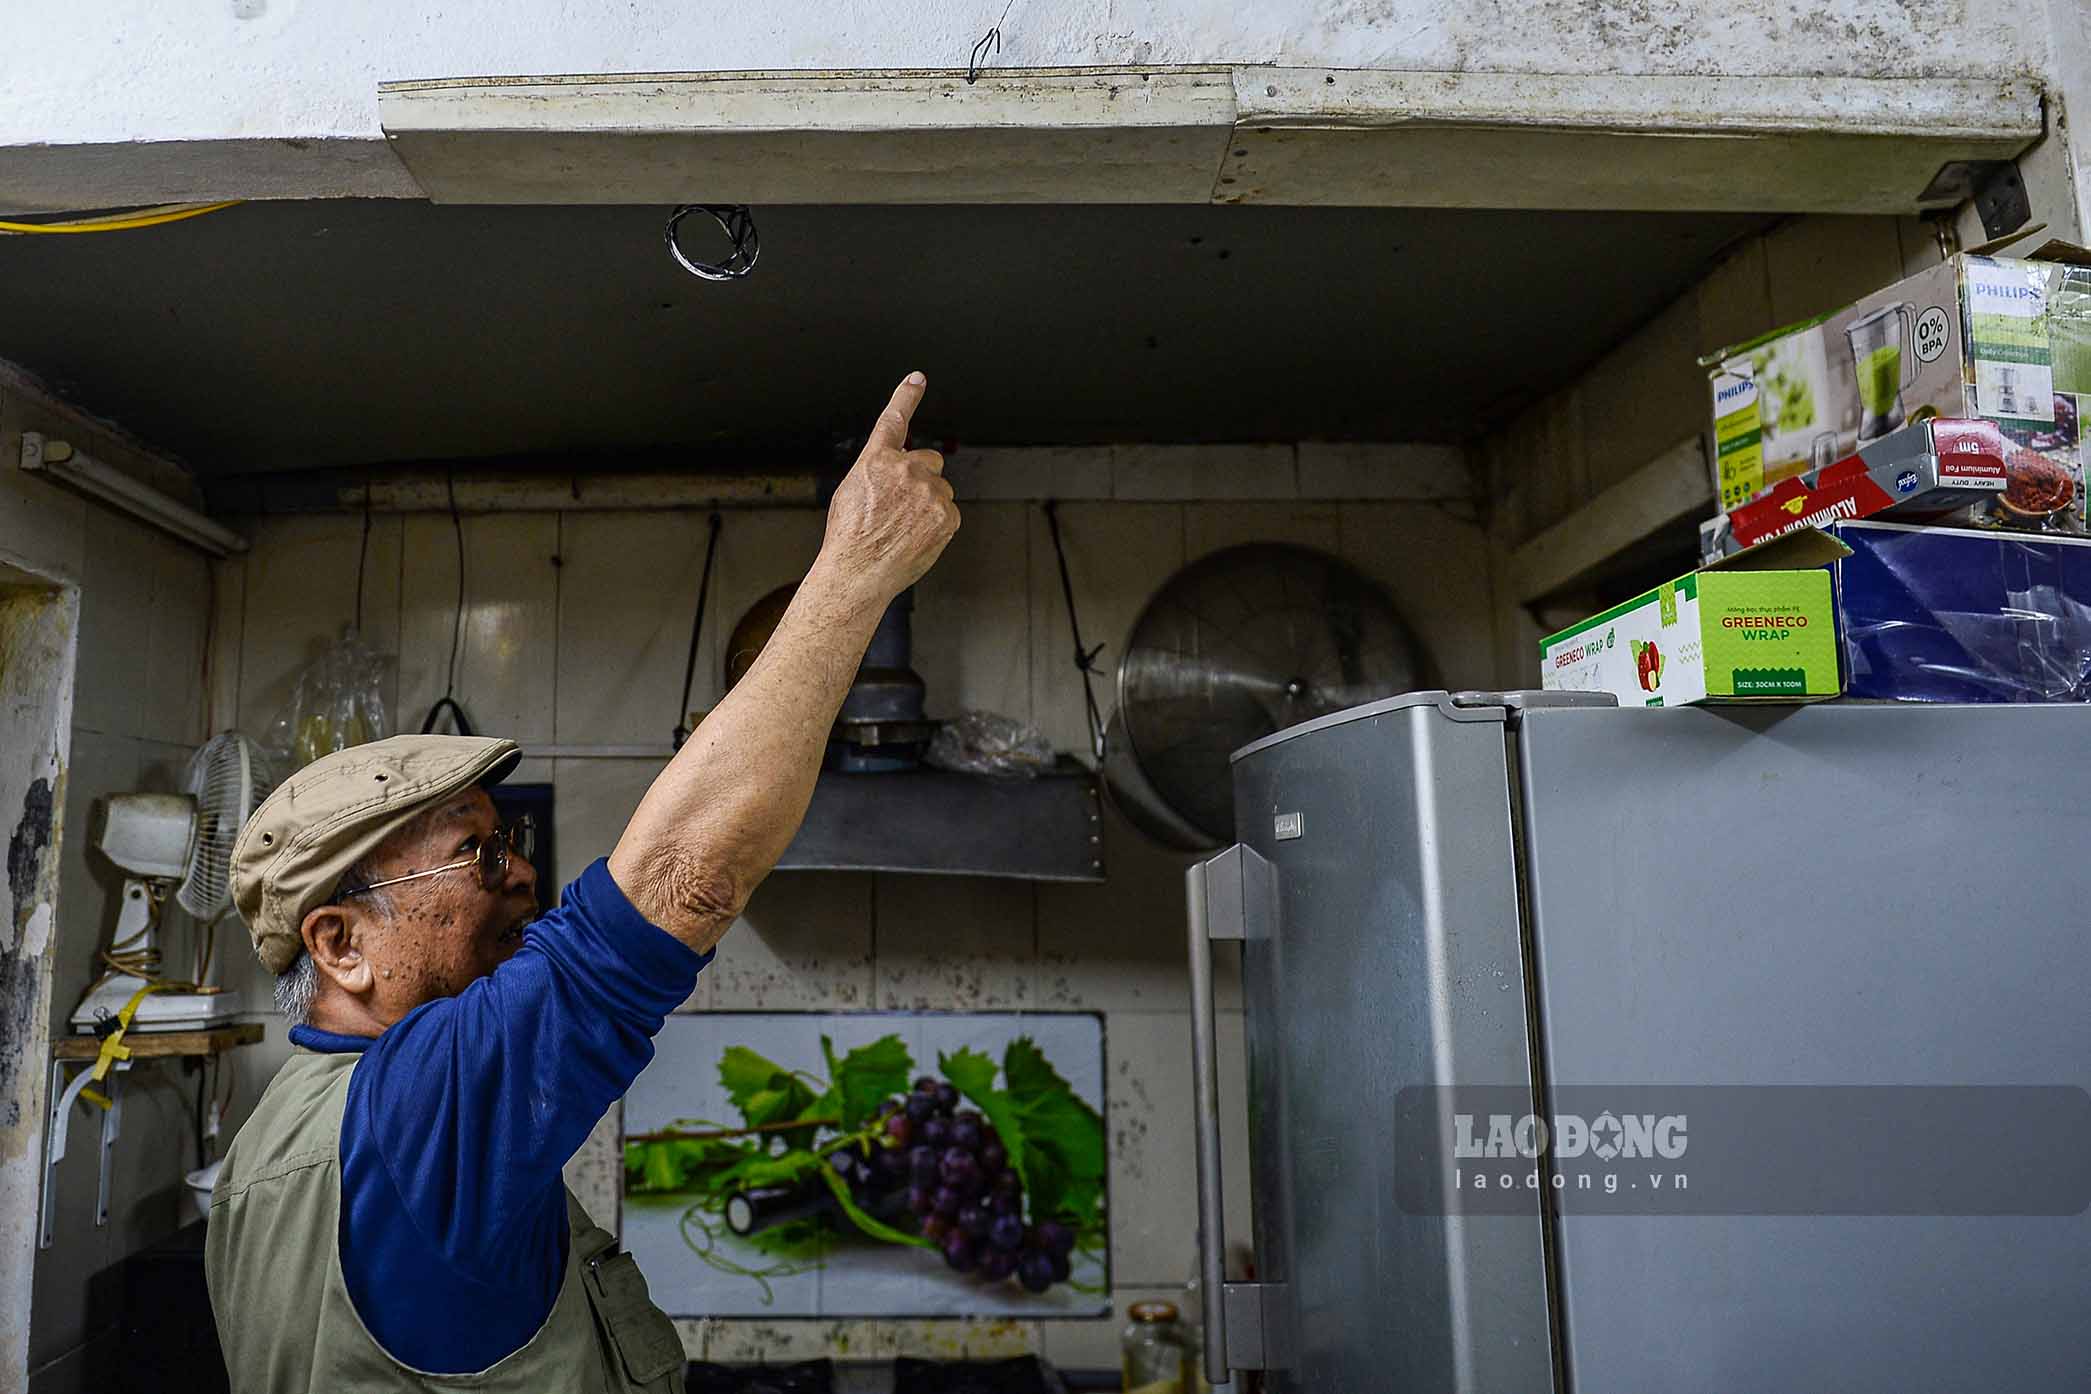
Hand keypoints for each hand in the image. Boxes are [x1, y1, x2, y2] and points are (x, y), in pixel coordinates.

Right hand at [817, 373, 959, 602]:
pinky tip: (916, 536)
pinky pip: (949, 512)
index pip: (894, 418)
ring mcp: (929, 492)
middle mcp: (906, 470)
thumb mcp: (850, 491)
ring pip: (940, 490)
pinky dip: (937, 524)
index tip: (917, 379)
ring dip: (928, 503)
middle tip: (902, 505)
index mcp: (877, 460)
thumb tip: (894, 473)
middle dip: (921, 477)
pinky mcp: (947, 515)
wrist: (858, 572)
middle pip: (929, 461)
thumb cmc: (849, 537)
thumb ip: (877, 472)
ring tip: (904, 527)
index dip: (907, 395)